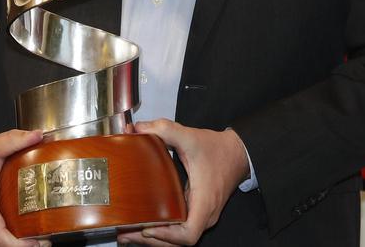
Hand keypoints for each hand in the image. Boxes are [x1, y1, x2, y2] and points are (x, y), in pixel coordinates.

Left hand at [117, 120, 249, 245]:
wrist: (238, 152)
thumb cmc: (219, 150)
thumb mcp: (191, 137)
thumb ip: (165, 129)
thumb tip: (138, 128)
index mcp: (205, 201)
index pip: (189, 234)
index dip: (167, 236)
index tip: (149, 228)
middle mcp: (205, 214)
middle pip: (178, 241)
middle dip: (152, 240)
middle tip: (126, 234)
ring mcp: (202, 215)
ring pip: (178, 238)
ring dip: (155, 238)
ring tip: (129, 234)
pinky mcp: (198, 212)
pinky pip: (180, 229)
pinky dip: (162, 231)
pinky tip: (144, 226)